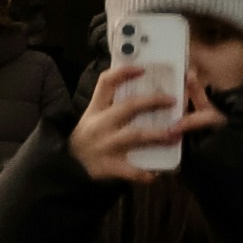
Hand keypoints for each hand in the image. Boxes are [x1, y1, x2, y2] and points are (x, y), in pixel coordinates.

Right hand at [78, 48, 190, 180]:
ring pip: (134, 135)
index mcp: (96, 109)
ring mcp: (105, 145)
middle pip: (128, 106)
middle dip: (152, 101)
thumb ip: (111, 103)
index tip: (143, 68)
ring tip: (175, 134)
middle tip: (173, 100)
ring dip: (157, 134)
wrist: (67, 167)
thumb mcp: (92, 116)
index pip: (106, 83)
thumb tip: (141, 87)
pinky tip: (157, 174)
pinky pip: (130, 170)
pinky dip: (145, 173)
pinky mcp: (108, 167)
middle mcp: (101, 124)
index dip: (124, 72)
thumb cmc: (87, 137)